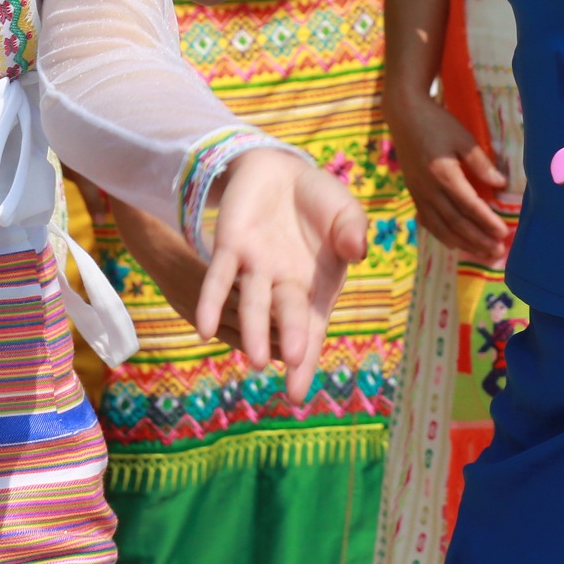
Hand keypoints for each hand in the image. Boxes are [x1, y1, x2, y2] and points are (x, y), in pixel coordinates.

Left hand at [193, 147, 370, 401]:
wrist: (280, 169)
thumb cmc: (319, 200)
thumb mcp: (345, 210)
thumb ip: (353, 228)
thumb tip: (358, 250)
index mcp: (316, 285)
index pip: (312, 328)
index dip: (306, 359)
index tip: (298, 393)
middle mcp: (284, 285)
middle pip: (287, 317)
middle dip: (290, 340)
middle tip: (292, 365)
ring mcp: (256, 268)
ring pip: (253, 303)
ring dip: (254, 330)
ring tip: (255, 359)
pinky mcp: (231, 247)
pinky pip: (219, 278)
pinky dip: (212, 301)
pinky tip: (205, 329)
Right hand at [385, 75, 510, 263]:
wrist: (404, 115)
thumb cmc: (437, 123)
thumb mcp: (463, 137)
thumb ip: (480, 163)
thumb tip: (500, 184)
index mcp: (443, 174)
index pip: (469, 205)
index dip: (487, 221)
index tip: (503, 233)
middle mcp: (429, 188)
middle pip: (456, 222)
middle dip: (478, 239)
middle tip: (497, 252)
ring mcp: (419, 192)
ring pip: (441, 226)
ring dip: (463, 242)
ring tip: (482, 253)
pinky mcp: (413, 192)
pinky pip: (428, 220)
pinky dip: (442, 235)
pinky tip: (455, 243)